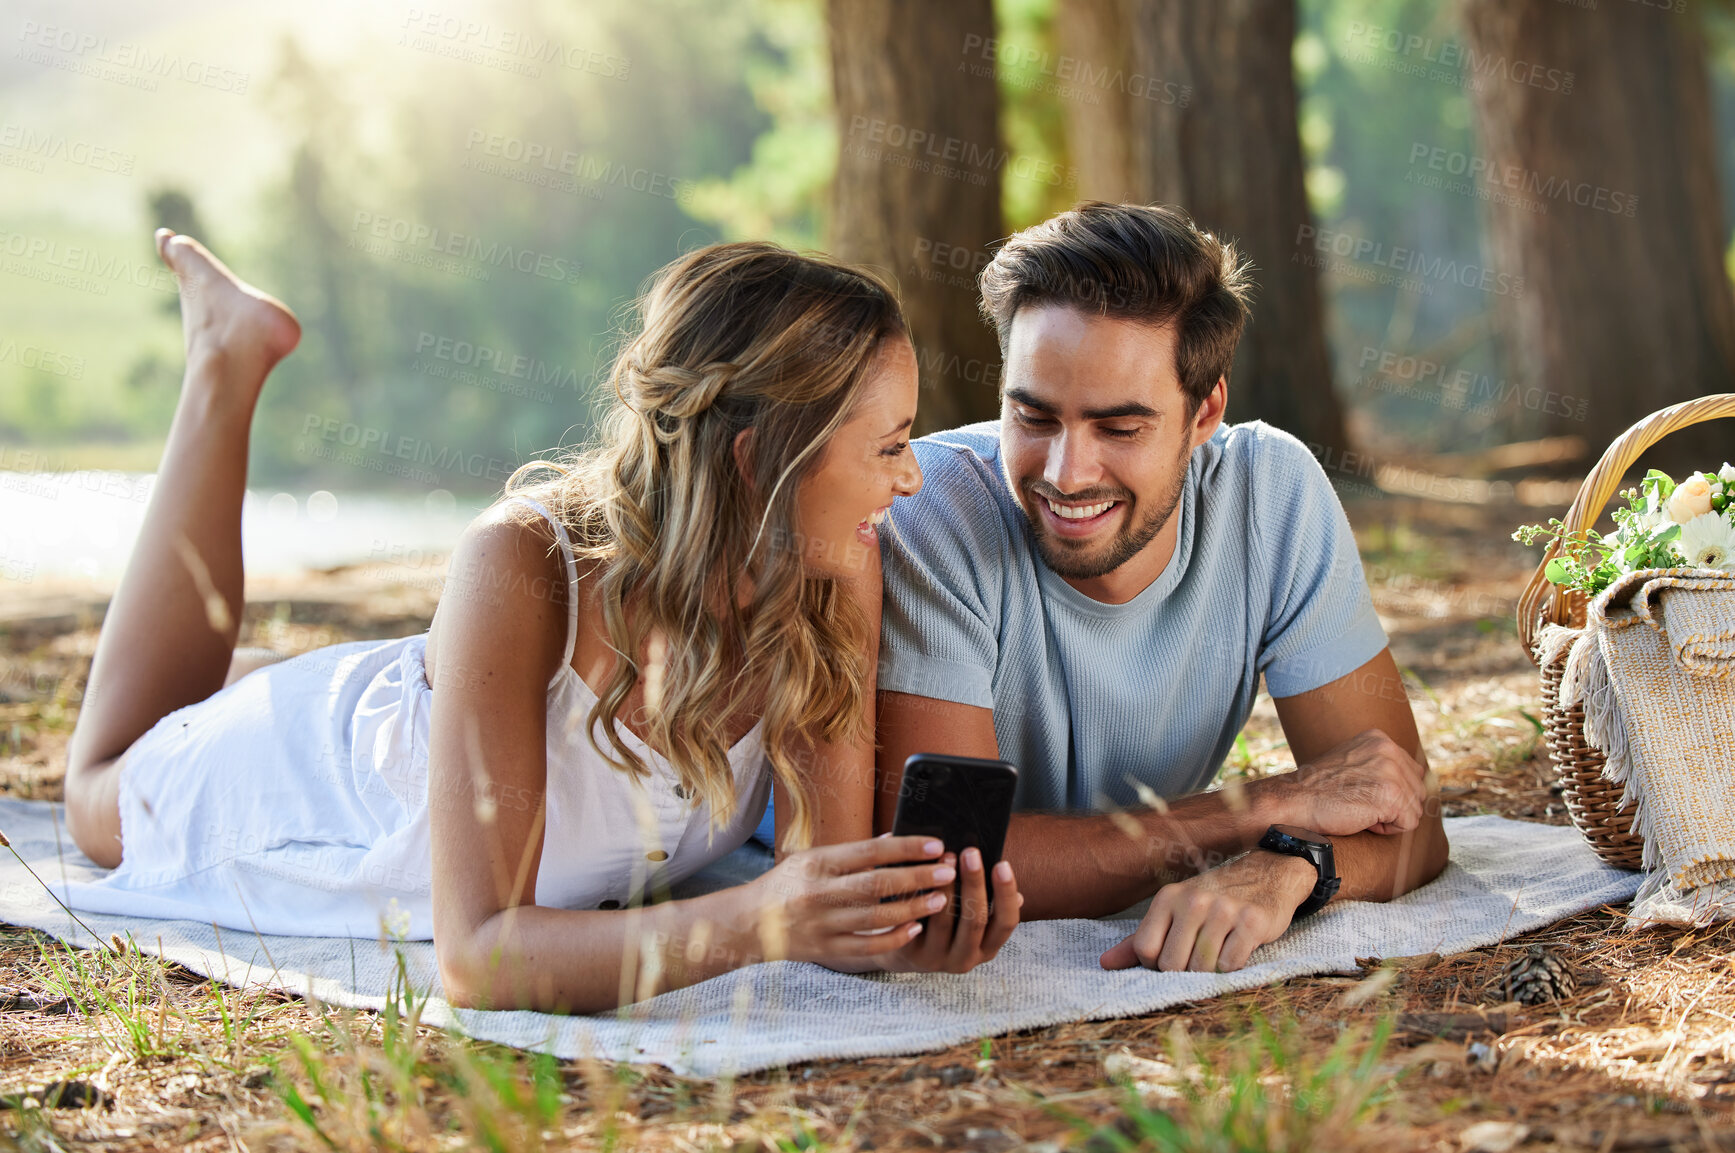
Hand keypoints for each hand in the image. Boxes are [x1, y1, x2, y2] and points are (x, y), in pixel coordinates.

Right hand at [740, 836, 954, 964]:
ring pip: (877, 918)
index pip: (868, 852)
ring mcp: (823, 925)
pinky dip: (895, 938)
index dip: (905, 848)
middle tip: (948, 871)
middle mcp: (819, 894)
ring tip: (942, 899)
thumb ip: (852, 853)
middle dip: (918, 878)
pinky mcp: (826, 950)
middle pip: (877, 885)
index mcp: (817, 864)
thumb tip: (894, 840)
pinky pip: (867, 946)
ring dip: (914, 908)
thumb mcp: (811, 858)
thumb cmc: (787, 884)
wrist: (749, 924)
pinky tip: (916, 928)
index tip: (935, 844)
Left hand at [880, 846, 1022, 974]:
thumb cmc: (947, 923)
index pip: (1006, 923)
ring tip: (946, 856)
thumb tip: (1002, 867)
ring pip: (944, 921)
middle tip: (971, 852)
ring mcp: (938, 959)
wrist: (906, 952)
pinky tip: (918, 872)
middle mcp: (966, 958)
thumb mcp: (971, 917)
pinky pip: (915, 921)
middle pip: (975, 920)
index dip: (1006, 894)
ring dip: (946, 886)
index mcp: (988, 948)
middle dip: (974, 883)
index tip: (1003, 864)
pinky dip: (918, 897)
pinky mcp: (912, 954)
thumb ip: (987, 898)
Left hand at [1100, 850, 1316, 972]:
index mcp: (1168, 897)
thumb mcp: (1174, 911)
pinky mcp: (1252, 922)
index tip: (1172, 958)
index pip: (1145, 950)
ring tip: (1218, 951)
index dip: (1156, 965)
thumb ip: (1139, 939)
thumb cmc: (1214, 899)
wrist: (1267, 874)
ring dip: (1210, 972)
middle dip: (1184, 972)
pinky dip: (1233, 967)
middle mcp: (1194, 900)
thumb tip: (1104, 963)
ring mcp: (1224, 910)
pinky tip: (1237, 948)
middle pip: (1172, 965)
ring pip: (1202, 969)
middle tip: (1199, 957)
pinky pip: (1231, 966)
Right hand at [1268, 728, 1429, 836]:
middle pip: (1418, 791)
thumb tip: (1412, 783)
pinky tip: (1362, 818)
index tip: (1362, 793)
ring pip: (1415, 809)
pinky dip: (1387, 829)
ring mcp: (1391, 771)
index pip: (1412, 773)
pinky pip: (1408, 824)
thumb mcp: (1352, 764)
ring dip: (1389, 818)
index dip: (1390, 792)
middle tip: (1359, 803)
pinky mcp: (1391, 795)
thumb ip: (1380, 765)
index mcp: (1380, 739)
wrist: (1294, 800)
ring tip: (1359, 809)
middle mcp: (1389, 750)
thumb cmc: (1318, 789)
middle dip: (1393, 805)